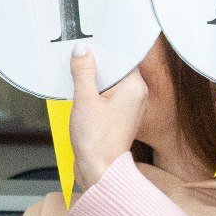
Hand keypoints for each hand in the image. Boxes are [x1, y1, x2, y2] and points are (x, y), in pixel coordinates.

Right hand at [68, 50, 146, 193]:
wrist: (99, 171)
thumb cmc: (97, 141)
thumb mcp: (85, 100)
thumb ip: (84, 72)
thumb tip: (82, 51)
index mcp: (135, 87)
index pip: (123, 57)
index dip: (105, 50)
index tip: (89, 45)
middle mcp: (136, 96)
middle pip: (116, 69)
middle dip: (97, 65)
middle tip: (79, 60)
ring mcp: (129, 107)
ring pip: (110, 83)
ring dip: (94, 80)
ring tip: (79, 80)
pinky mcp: (119, 116)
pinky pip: (108, 96)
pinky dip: (95, 93)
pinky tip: (82, 95)